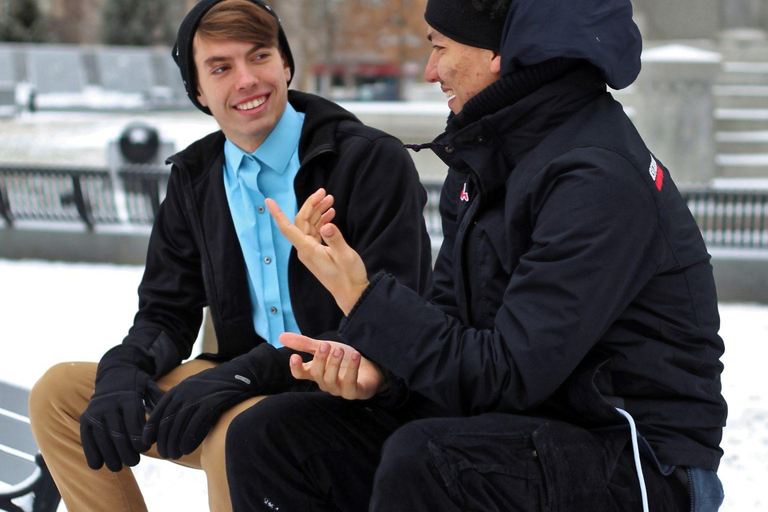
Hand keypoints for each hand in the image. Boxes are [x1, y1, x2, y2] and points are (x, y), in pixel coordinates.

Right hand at [80, 346, 163, 471]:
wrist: (115, 371)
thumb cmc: (137, 384)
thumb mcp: (150, 387)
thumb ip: (158, 403)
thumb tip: (166, 424)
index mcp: (127, 397)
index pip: (133, 421)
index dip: (139, 438)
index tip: (145, 448)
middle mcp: (109, 404)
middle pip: (117, 432)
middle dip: (125, 451)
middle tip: (134, 462)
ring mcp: (95, 411)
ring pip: (101, 437)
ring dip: (109, 455)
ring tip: (118, 467)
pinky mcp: (85, 417)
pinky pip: (86, 437)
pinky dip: (91, 452)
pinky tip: (97, 465)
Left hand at [142, 344, 290, 458]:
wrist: (240, 374)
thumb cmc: (216, 388)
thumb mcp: (194, 390)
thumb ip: (180, 404)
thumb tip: (166, 426)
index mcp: (178, 389)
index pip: (158, 412)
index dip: (151, 429)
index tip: (146, 443)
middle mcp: (185, 392)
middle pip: (168, 420)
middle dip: (164, 439)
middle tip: (165, 453)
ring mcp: (198, 397)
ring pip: (180, 424)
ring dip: (174, 442)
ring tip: (174, 454)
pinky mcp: (212, 402)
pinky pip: (196, 424)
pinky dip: (189, 438)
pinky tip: (186, 449)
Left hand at [267, 192, 368, 313]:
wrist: (352, 293)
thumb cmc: (349, 276)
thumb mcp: (345, 256)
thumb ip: (335, 239)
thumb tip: (327, 224)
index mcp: (308, 250)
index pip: (288, 228)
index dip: (277, 214)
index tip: (269, 201)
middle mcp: (305, 249)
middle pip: (301, 221)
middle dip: (311, 205)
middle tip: (324, 192)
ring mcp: (310, 251)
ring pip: (309, 225)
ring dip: (318, 211)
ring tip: (331, 199)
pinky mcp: (317, 252)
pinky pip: (315, 232)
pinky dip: (322, 220)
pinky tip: (330, 214)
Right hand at [279, 333, 386, 399]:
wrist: (370, 368)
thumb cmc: (344, 359)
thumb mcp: (325, 348)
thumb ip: (305, 344)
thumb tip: (280, 336)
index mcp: (315, 373)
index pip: (300, 374)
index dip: (296, 368)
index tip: (294, 356)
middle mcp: (325, 383)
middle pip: (316, 374)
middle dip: (320, 360)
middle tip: (327, 346)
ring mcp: (339, 389)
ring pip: (331, 380)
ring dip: (334, 364)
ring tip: (340, 350)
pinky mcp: (354, 392)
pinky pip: (350, 383)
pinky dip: (352, 369)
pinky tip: (355, 356)